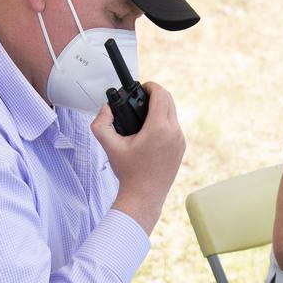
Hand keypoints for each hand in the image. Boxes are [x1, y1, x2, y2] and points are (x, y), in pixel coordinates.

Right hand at [91, 81, 185, 232]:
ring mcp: (180, 140)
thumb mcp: (109, 145)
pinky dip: (164, 121)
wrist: (144, 196)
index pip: (160, 94)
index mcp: (159, 128)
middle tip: (139, 99)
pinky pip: (174, 126)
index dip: (149, 86)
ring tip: (143, 114)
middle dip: (154, 95)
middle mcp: (174, 132)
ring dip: (160, 108)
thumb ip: (101, 122)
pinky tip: (150, 129)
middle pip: (169, 100)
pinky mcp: (181, 148)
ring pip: (173, 113)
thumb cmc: (129, 172)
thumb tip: (106, 108)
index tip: (140, 88)